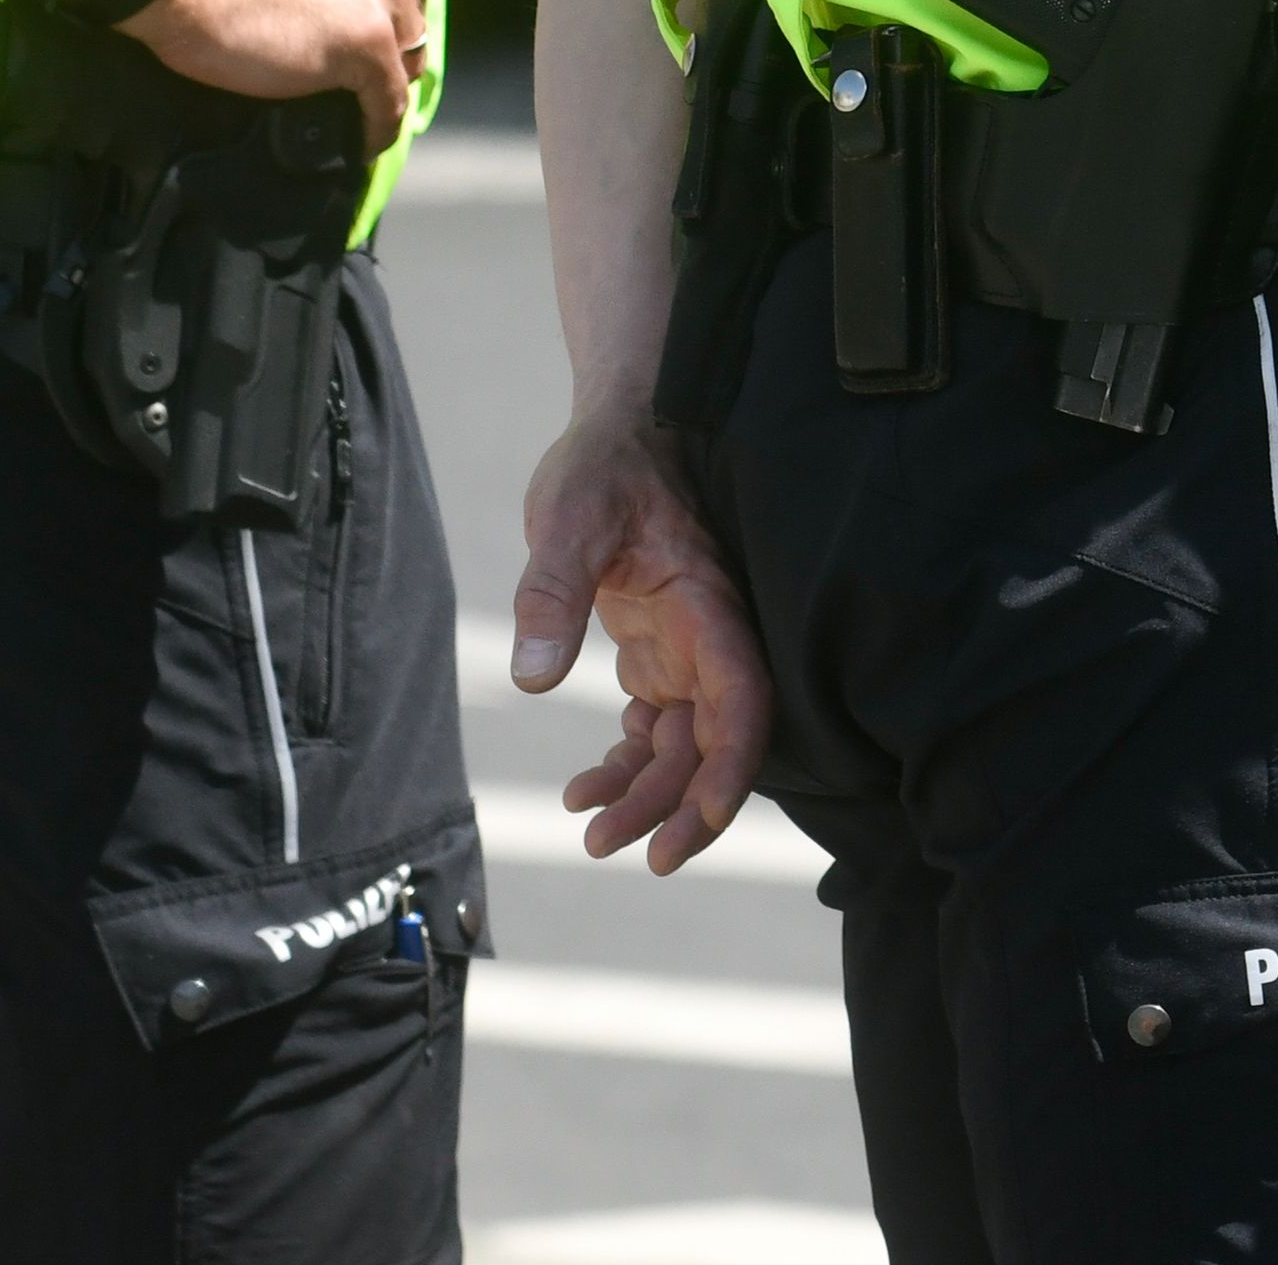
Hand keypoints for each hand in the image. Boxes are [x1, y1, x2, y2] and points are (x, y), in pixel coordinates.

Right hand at [102, 0, 430, 125]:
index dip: (389, 4)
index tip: (370, 27)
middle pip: (411, 10)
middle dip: (390, 40)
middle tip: (358, 66)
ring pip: (406, 55)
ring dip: (383, 81)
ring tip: (358, 105)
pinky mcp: (369, 42)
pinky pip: (389, 99)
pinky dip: (378, 126)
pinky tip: (363, 141)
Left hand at [516, 410, 771, 874]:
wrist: (620, 430)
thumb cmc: (603, 466)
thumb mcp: (569, 517)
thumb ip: (553, 593)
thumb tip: (535, 678)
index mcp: (707, 605)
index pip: (741, 699)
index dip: (730, 766)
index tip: (697, 821)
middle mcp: (710, 635)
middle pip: (716, 740)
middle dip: (677, 805)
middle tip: (614, 848)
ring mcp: (688, 648)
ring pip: (686, 743)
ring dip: (650, 794)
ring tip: (590, 831)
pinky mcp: (660, 650)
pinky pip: (659, 727)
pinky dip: (631, 764)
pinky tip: (588, 787)